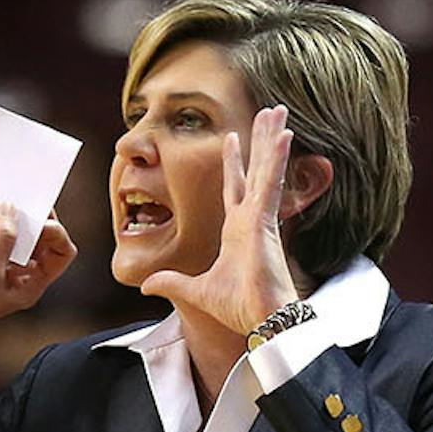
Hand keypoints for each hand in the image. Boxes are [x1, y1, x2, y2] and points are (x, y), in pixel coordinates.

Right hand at [0, 202, 76, 344]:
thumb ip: (3, 239)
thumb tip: (11, 208)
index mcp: (31, 282)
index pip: (60, 253)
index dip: (56, 233)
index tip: (40, 220)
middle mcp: (16, 271)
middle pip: (37, 237)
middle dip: (31, 217)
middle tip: (23, 197)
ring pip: (8, 230)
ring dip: (2, 215)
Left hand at [139, 104, 299, 335]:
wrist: (259, 320)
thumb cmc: (239, 308)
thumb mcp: (196, 291)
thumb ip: (173, 283)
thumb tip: (148, 283)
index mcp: (237, 231)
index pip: (234, 187)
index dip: (233, 162)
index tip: (232, 138)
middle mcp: (251, 219)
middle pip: (255, 169)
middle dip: (260, 140)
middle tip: (267, 112)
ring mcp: (260, 218)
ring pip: (266, 168)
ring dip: (271, 138)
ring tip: (278, 110)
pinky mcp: (266, 222)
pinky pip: (271, 184)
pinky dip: (277, 159)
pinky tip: (284, 135)